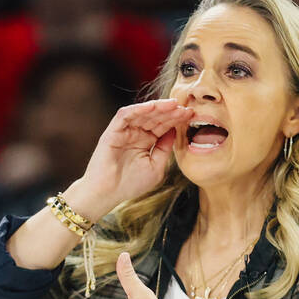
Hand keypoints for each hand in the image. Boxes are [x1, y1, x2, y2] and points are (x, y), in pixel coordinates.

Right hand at [67, 99, 194, 218]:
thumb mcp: (156, 166)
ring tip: (174, 105)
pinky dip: (138, 109)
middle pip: (155, 117)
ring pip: (143, 113)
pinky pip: (126, 115)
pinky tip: (153, 106)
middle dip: (171, 112)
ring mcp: (124, 131)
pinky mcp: (113, 130)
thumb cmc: (130, 184)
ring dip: (158, 107)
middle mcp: (136, 133)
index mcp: (146, 141)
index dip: (177, 120)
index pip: (163, 126)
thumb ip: (165, 148)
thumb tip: (175, 130)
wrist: (107, 193)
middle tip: (186, 108)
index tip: (191, 116)